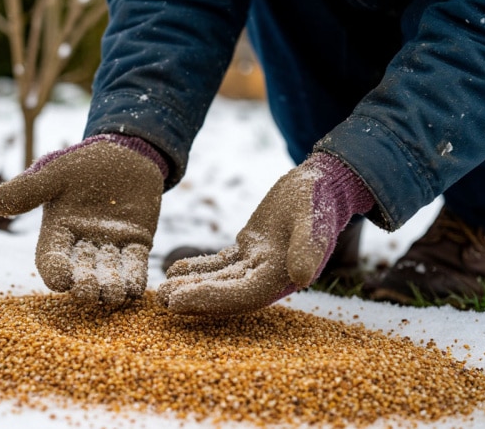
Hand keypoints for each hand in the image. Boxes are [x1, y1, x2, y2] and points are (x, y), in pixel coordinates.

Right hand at [0, 134, 165, 306]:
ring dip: (111, 286)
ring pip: (109, 273)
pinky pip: (135, 264)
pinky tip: (136, 288)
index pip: (51, 258)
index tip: (60, 282)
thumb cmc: (83, 162)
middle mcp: (83, 244)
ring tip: (114, 293)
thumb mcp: (53, 173)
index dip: (54, 271)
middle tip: (90, 290)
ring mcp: (111, 245)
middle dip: (85, 284)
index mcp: (58, 231)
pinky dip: (135, 277)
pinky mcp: (137, 242)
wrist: (124, 151)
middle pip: (81, 272)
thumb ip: (27, 190)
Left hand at [158, 153, 372, 315]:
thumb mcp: (314, 217)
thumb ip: (308, 246)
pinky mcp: (250, 249)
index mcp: (284, 274)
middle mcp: (270, 275)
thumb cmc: (318, 199)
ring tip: (161, 291)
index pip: (242, 294)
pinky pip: (220, 264)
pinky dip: (199, 268)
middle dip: (195, 297)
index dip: (210, 299)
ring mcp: (258, 263)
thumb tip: (301, 278)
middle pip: (226, 292)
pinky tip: (174, 269)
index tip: (179, 301)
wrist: (322, 183)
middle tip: (162, 300)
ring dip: (192, 286)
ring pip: (220, 279)